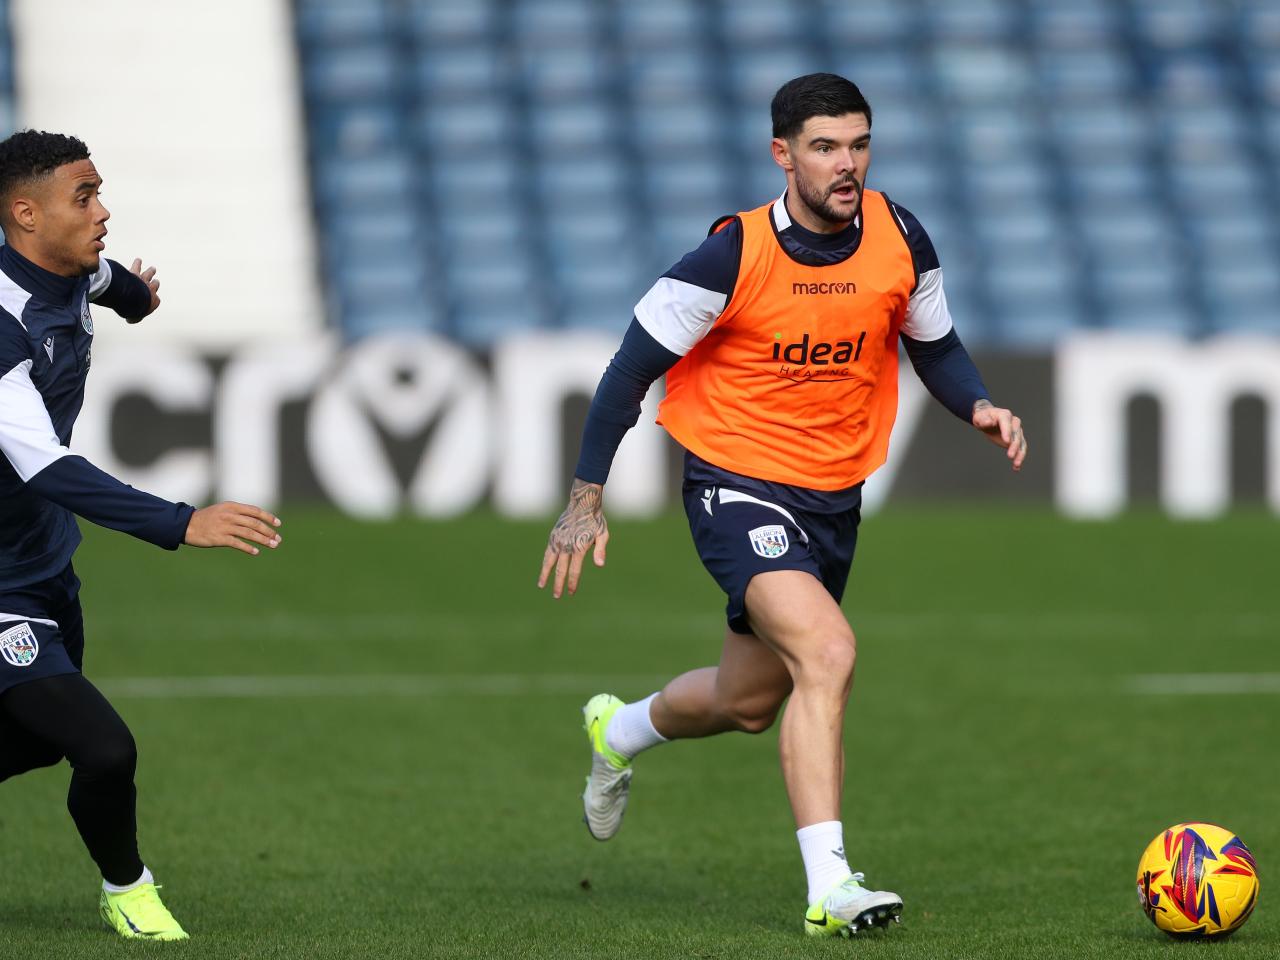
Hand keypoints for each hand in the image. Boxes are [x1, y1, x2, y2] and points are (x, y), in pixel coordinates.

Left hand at [129, 258, 160, 317]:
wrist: (130, 297)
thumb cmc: (134, 309)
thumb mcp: (135, 317)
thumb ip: (134, 317)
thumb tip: (130, 320)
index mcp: (154, 300)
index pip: (156, 300)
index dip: (152, 301)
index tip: (148, 303)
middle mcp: (151, 288)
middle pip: (155, 284)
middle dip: (155, 283)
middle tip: (156, 281)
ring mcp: (143, 280)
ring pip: (149, 274)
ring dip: (151, 271)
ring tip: (153, 268)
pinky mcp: (135, 273)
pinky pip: (137, 266)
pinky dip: (137, 263)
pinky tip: (138, 260)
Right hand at [184, 502, 281, 555]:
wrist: (187, 525)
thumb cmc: (208, 518)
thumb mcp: (224, 510)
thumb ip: (239, 513)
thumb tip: (258, 520)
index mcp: (232, 507)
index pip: (255, 511)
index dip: (268, 517)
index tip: (278, 524)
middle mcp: (230, 515)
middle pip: (254, 523)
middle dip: (269, 531)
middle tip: (278, 539)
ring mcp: (225, 527)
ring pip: (249, 533)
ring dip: (263, 540)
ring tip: (273, 545)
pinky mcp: (219, 538)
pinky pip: (237, 543)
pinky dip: (248, 548)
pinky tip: (256, 552)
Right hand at [538, 479, 607, 597]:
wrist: (583, 503)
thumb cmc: (596, 521)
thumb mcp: (603, 535)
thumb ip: (600, 551)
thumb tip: (600, 565)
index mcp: (579, 548)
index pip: (575, 570)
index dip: (573, 583)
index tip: (571, 592)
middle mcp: (566, 546)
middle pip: (560, 569)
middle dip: (558, 584)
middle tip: (556, 596)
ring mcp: (558, 540)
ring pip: (549, 561)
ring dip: (545, 574)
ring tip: (541, 585)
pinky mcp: (553, 536)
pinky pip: (547, 552)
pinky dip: (545, 562)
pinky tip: (544, 569)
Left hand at [972, 399, 1027, 471]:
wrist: (987, 420)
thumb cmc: (983, 418)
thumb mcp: (979, 418)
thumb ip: (983, 420)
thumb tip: (989, 422)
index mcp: (1004, 415)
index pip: (1007, 423)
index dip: (1007, 432)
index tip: (1006, 442)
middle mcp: (1013, 422)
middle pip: (1016, 434)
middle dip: (1014, 445)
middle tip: (1010, 456)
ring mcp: (1017, 431)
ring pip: (1021, 442)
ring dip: (1020, 454)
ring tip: (1016, 464)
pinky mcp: (1017, 439)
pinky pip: (1020, 448)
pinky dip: (1019, 457)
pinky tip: (1016, 468)